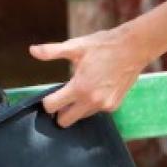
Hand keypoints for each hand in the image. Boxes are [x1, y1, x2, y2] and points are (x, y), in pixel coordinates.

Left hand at [29, 26, 149, 127]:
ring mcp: (105, 105)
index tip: (48, 96)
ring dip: (76, 108)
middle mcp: (92, 101)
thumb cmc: (103, 46)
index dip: (47, 102)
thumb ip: (51, 51)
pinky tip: (93, 90)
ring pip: (81, 116)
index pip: (53, 106)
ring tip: (79, 90)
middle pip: (66, 121)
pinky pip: (96, 111)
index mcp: (79, 88)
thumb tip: (32, 50)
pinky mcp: (115, 105)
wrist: (133, 48)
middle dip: (59, 112)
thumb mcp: (75, 46)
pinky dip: (91, 105)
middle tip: (60, 98)